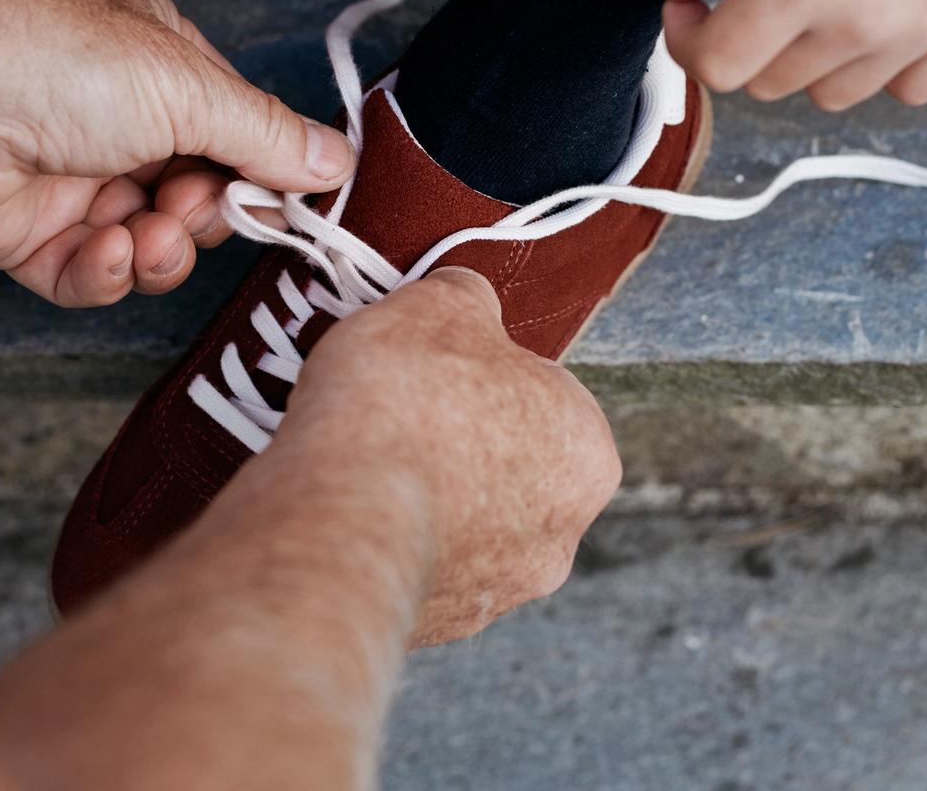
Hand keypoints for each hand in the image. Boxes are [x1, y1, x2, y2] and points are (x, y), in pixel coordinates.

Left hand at [0, 0, 354, 306]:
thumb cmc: (48, 59)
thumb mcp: (186, 87)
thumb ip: (266, 135)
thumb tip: (335, 160)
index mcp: (154, 56)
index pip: (233, 124)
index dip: (262, 168)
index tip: (289, 200)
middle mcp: (112, 115)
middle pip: (197, 191)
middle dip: (205, 211)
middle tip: (195, 205)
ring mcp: (69, 176)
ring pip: (149, 241)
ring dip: (160, 248)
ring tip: (146, 232)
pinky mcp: (28, 234)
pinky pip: (90, 273)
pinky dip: (105, 271)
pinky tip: (102, 249)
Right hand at [276, 268, 620, 645]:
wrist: (340, 516)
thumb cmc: (400, 404)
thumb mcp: (437, 304)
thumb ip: (465, 298)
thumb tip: (465, 301)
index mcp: (587, 452)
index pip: (543, 396)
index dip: (480, 373)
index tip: (434, 367)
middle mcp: (559, 534)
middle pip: (507, 466)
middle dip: (457, 441)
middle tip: (395, 413)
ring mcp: (497, 592)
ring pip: (462, 525)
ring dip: (424, 497)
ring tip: (361, 463)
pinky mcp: (436, 628)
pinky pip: (415, 567)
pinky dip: (388, 541)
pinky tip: (350, 511)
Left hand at [664, 0, 926, 110]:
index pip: (716, 67)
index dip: (686, 40)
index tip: (690, 9)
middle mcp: (863, 24)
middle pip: (766, 83)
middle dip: (745, 39)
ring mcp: (922, 34)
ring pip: (828, 94)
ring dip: (807, 56)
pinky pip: (902, 89)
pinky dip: (877, 64)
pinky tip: (873, 9)